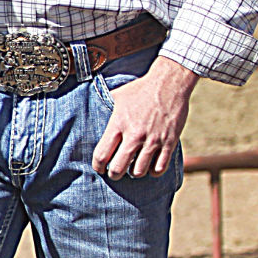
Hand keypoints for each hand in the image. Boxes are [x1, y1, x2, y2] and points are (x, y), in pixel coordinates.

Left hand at [91, 56, 197, 179]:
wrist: (169, 83)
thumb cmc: (140, 89)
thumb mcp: (117, 96)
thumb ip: (104, 107)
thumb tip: (88, 108)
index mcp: (118, 124)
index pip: (101, 155)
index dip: (98, 166)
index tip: (99, 168)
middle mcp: (134, 135)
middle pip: (118, 168)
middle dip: (114, 174)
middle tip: (115, 172)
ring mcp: (152, 140)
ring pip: (139, 171)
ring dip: (134, 173)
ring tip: (133, 168)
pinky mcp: (169, 142)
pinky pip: (160, 167)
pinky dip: (153, 171)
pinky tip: (151, 167)